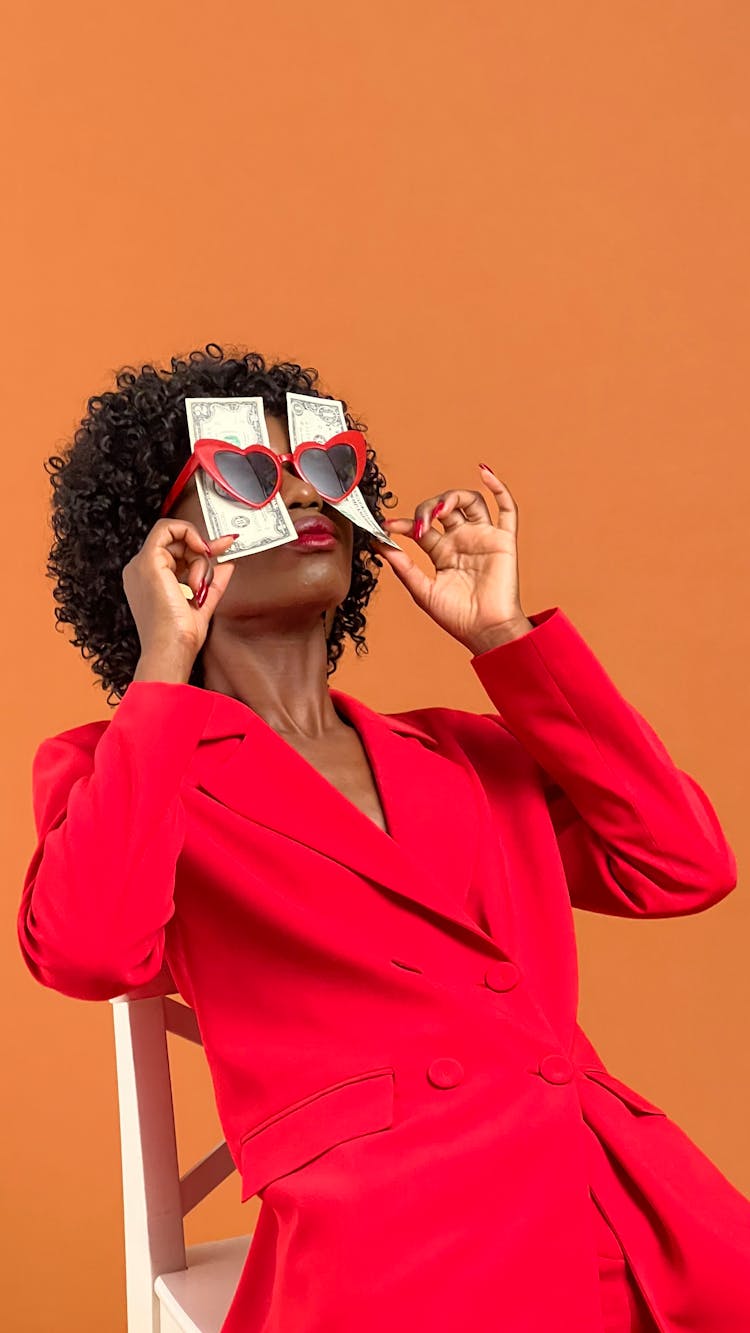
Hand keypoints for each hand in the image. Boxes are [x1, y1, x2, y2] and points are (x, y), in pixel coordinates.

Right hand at [123, 518, 237, 666]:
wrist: (172, 648)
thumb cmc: (180, 635)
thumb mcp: (203, 601)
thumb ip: (214, 581)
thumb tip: (227, 564)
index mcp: (150, 580)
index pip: (174, 552)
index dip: (199, 546)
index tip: (222, 546)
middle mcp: (141, 570)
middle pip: (177, 543)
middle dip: (203, 549)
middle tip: (221, 552)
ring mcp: (142, 565)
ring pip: (176, 538)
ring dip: (198, 557)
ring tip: (200, 583)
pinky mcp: (148, 562)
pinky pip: (168, 529)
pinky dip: (189, 534)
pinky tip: (202, 551)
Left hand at [373, 464, 532, 653]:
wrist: (485, 631)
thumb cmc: (457, 618)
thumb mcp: (421, 590)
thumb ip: (401, 565)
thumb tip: (377, 543)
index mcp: (442, 552)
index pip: (421, 526)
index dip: (404, 522)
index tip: (388, 526)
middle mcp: (462, 541)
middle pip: (444, 508)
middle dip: (427, 508)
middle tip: (419, 523)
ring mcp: (483, 538)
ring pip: (470, 502)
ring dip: (452, 497)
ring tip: (441, 509)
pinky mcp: (504, 540)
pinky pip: (507, 508)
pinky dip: (498, 487)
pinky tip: (484, 473)